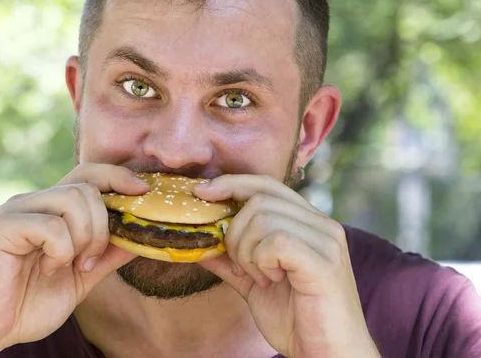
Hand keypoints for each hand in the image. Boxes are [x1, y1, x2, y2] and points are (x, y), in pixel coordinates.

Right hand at [0, 163, 149, 354]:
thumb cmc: (29, 302)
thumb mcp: (82, 277)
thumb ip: (108, 254)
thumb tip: (142, 235)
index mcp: (52, 209)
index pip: (89, 174)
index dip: (118, 176)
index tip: (144, 191)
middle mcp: (35, 201)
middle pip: (87, 186)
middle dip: (103, 225)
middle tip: (90, 260)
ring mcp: (17, 210)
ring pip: (72, 199)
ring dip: (84, 238)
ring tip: (70, 265)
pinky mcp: (4, 227)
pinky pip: (52, 225)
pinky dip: (61, 251)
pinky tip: (47, 268)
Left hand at [194, 175, 379, 357]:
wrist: (327, 356)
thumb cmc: (296, 319)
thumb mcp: (253, 283)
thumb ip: (229, 259)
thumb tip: (197, 241)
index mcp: (308, 222)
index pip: (266, 184)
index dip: (231, 183)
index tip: (202, 193)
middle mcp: (321, 223)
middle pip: (258, 199)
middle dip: (235, 233)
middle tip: (242, 267)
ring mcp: (326, 240)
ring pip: (263, 219)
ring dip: (247, 253)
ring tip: (261, 278)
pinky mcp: (324, 261)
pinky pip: (275, 241)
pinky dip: (261, 261)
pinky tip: (271, 281)